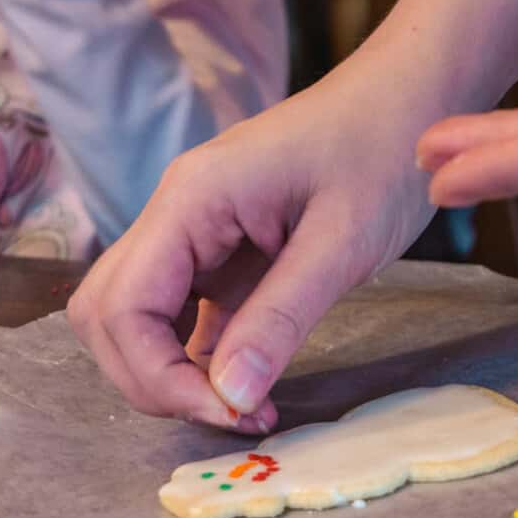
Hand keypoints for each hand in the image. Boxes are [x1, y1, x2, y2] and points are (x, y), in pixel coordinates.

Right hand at [68, 75, 435, 432]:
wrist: (405, 104)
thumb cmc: (382, 154)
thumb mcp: (341, 242)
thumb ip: (280, 317)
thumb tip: (229, 396)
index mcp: (192, 200)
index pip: (122, 305)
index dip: (158, 376)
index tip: (228, 412)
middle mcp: (178, 214)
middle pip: (112, 315)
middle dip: (155, 380)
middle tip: (234, 414)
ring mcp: (197, 232)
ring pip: (142, 317)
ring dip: (176, 372)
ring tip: (247, 405)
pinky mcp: (225, 251)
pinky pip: (188, 312)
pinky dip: (205, 355)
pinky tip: (252, 379)